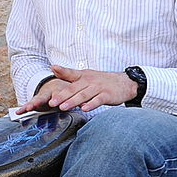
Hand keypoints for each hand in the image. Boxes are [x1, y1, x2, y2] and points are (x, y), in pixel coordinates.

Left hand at [18, 65, 138, 112]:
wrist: (125, 83)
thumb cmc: (101, 81)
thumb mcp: (85, 75)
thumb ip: (69, 74)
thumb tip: (53, 67)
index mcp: (83, 76)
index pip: (69, 75)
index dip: (60, 73)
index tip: (51, 70)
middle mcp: (89, 81)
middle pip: (74, 88)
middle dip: (62, 96)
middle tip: (51, 102)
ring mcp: (99, 88)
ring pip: (84, 95)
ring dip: (73, 101)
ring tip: (63, 107)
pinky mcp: (107, 95)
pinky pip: (98, 100)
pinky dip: (91, 104)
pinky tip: (84, 108)